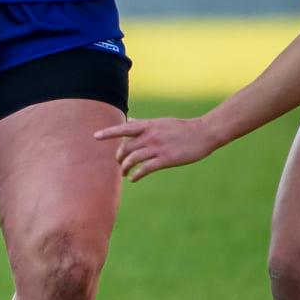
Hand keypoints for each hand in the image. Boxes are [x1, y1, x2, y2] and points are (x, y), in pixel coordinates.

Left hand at [93, 115, 220, 180]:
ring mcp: (158, 148)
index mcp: (148, 125)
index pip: (124, 128)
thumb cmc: (181, 127)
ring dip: (125, 168)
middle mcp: (150, 136)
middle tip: (119, 163)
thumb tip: (129, 120)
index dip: (108, 132)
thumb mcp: (160, 122)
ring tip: (124, 173)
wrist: (204, 133)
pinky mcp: (166, 159)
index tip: (95, 136)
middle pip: (125, 148)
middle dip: (119, 157)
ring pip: (133, 159)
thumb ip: (143, 124)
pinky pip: (145, 169)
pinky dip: (136, 174)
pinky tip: (134, 178)